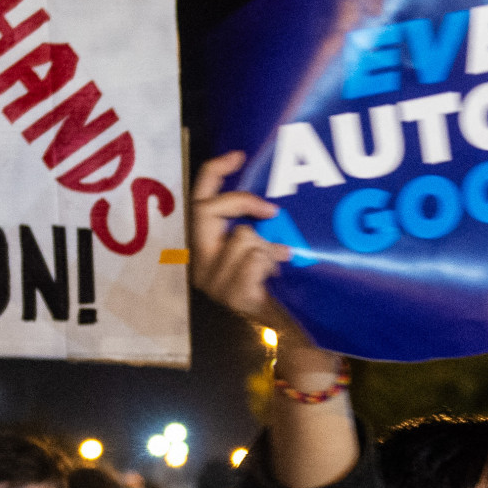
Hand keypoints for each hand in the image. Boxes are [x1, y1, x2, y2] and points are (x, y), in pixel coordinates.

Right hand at [189, 152, 307, 347]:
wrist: (290, 333)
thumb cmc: (275, 289)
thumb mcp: (261, 249)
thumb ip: (254, 226)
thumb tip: (265, 200)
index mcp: (203, 249)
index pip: (197, 200)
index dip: (213, 172)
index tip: (239, 155)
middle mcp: (198, 265)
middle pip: (207, 211)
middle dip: (242, 203)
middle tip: (271, 211)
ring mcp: (212, 283)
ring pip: (241, 237)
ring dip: (269, 247)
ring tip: (279, 264)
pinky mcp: (231, 295)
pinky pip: (254, 258)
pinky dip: (273, 262)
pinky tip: (278, 276)